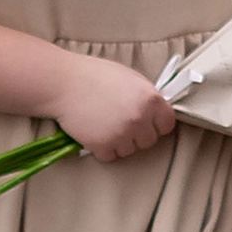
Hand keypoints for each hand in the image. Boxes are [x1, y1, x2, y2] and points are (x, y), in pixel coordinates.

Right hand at [53, 54, 175, 163]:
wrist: (63, 83)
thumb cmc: (94, 75)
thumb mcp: (130, 78)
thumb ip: (146, 97)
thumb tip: (155, 112)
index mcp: (150, 99)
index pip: (167, 124)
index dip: (156, 124)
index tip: (147, 123)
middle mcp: (140, 118)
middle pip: (149, 141)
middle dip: (136, 135)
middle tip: (119, 122)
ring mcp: (123, 134)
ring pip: (129, 151)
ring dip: (119, 143)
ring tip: (104, 125)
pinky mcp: (104, 146)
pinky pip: (110, 156)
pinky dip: (102, 149)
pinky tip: (94, 132)